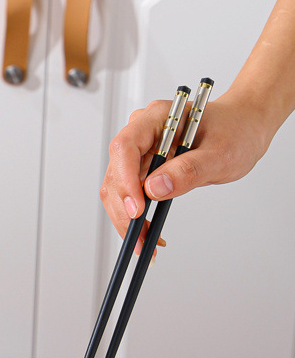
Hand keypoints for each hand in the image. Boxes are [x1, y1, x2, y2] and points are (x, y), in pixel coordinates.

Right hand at [99, 94, 271, 249]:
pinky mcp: (142, 167)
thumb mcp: (220, 153)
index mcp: (160, 117)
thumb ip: (188, 170)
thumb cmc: (235, 132)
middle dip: (124, 210)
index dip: (126, 180)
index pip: (126, 147)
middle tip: (140, 238)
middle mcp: (143, 132)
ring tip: (146, 240)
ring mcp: (140, 151)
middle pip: (116, 173)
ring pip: (117, 189)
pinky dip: (134, 217)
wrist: (242, 129)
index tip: (137, 210)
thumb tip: (154, 189)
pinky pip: (128, 195)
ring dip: (126, 218)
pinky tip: (148, 230)